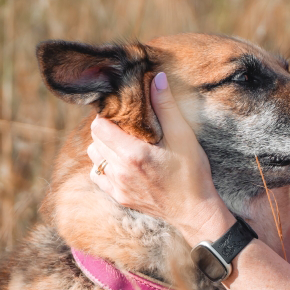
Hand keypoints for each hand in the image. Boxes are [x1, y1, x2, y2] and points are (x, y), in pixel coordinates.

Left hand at [87, 72, 233, 243]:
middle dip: (106, 130)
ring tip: (123, 144)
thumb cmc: (192, 173)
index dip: (107, 116)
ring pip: (94, 157)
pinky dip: (104, 167)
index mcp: (133, 154)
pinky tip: (121, 163)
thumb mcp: (184, 136)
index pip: (99, 126)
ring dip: (104, 148)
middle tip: (125, 127)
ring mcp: (117, 186)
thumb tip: (156, 78)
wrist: (195, 211)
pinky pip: (98, 176)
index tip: (122, 114)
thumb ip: (166, 106)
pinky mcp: (119, 197)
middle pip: (95, 140)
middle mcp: (120, 171)